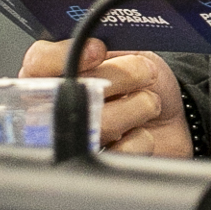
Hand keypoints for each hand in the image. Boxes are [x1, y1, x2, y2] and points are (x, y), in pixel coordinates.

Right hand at [18, 39, 192, 156]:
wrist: (173, 113)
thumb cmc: (142, 80)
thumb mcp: (125, 50)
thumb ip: (104, 48)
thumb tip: (94, 45)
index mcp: (55, 73)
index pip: (38, 62)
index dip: (63, 56)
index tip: (99, 51)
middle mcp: (56, 108)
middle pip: (72, 94)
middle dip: (117, 78)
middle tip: (143, 71)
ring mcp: (76, 139)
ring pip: (98, 124)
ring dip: (137, 107)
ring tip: (149, 102)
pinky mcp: (98, 164)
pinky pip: (118, 151)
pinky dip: (141, 138)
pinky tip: (141, 132)